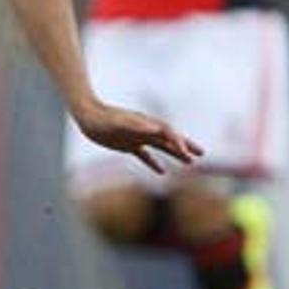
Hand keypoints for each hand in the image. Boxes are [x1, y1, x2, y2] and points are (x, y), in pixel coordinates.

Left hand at [72, 99, 202, 174]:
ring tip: (190, 163)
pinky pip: (145, 155)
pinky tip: (162, 172)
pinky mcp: (128, 145)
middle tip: (201, 154)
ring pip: (161, 147)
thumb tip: (157, 128)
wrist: (88, 117)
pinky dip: (154, 163)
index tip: (187, 154)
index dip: (179, 143)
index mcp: (146, 124)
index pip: (168, 133)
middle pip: (170, 139)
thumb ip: (138, 126)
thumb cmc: (103, 119)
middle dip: (186, 146)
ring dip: (175, 154)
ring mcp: (138, 137)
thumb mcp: (120, 122)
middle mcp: (145, 130)